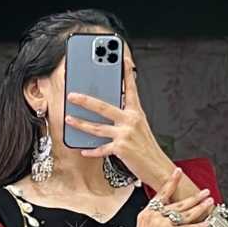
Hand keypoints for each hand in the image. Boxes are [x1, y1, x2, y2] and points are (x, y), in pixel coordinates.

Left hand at [64, 45, 169, 188]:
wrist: (158, 167)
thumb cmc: (147, 148)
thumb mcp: (140, 127)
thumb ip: (126, 117)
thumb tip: (108, 111)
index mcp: (136, 113)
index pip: (130, 89)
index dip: (126, 73)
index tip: (122, 59)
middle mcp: (131, 120)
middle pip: (103, 107)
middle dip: (85, 100)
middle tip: (72, 94)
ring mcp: (125, 134)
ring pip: (97, 128)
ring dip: (81, 123)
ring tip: (69, 119)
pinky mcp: (121, 149)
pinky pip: (102, 149)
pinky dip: (92, 151)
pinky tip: (83, 150)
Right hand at [124, 166, 213, 226]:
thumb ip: (157, 225)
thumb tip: (171, 224)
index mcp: (146, 214)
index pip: (161, 194)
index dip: (171, 182)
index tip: (178, 172)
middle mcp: (154, 216)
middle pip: (178, 203)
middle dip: (194, 197)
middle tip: (205, 191)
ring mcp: (162, 224)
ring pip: (186, 213)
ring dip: (200, 207)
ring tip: (210, 201)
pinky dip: (199, 226)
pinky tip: (207, 223)